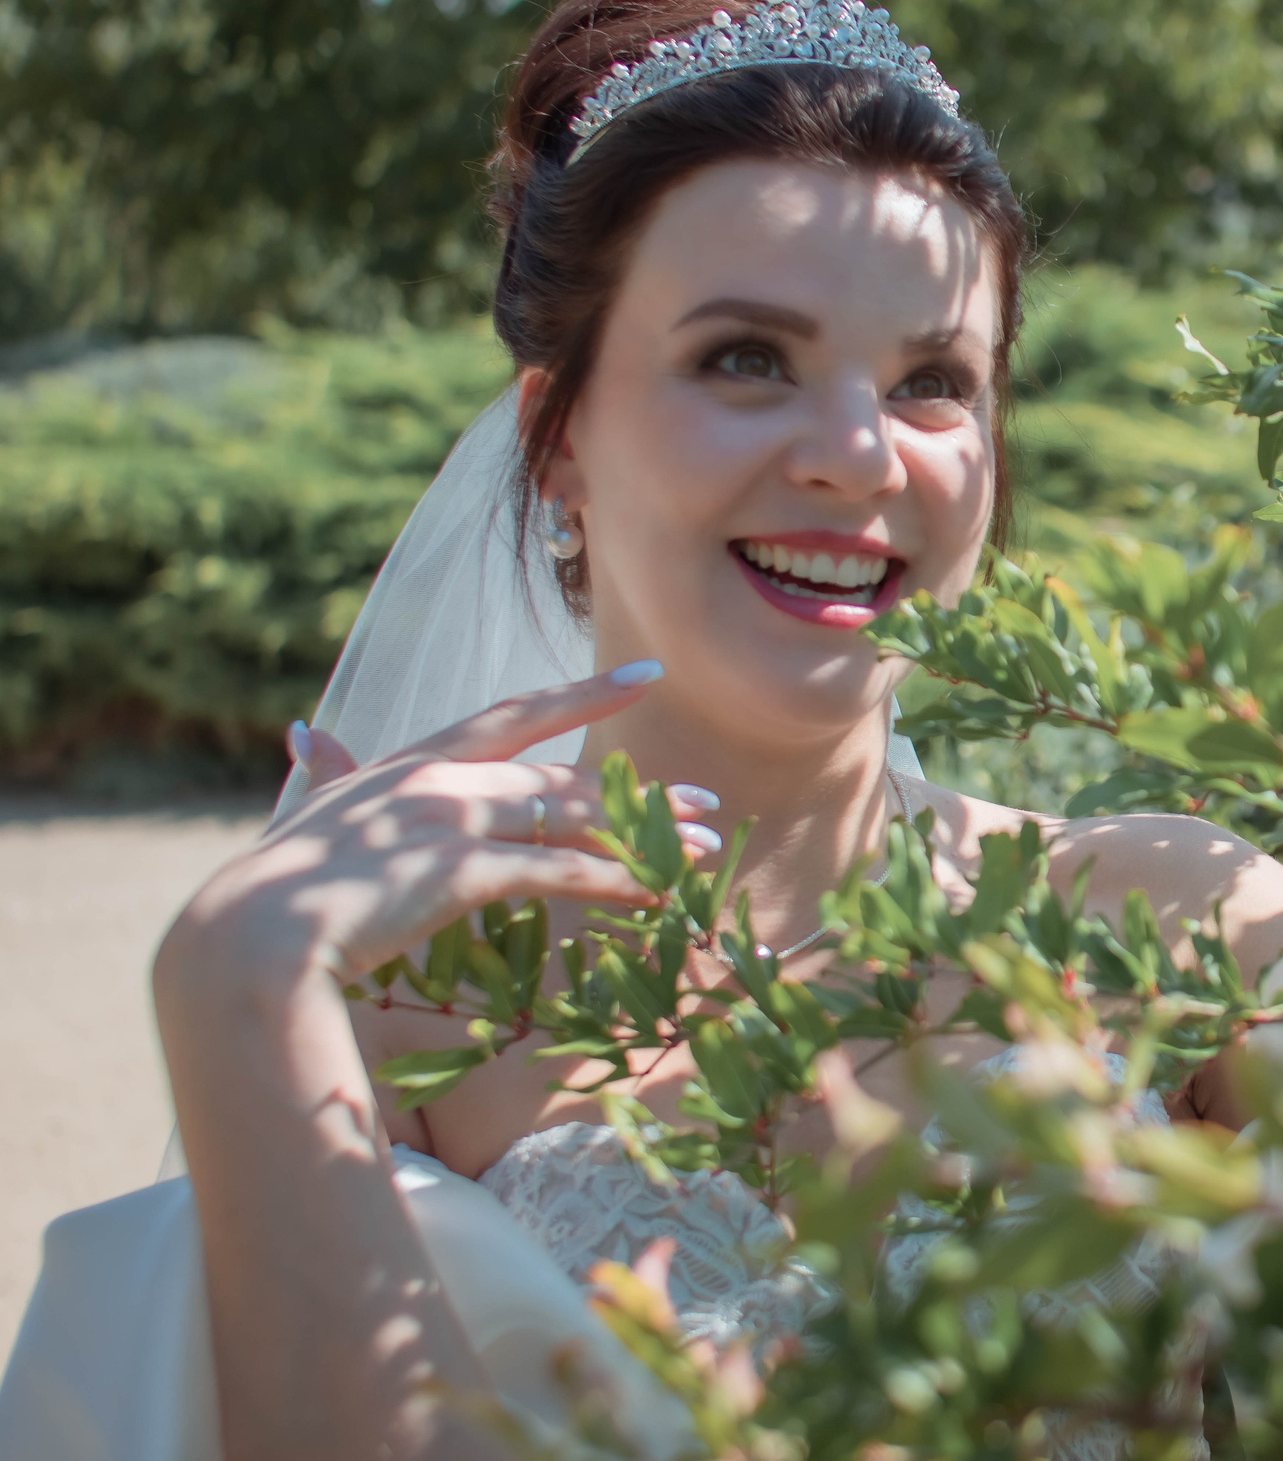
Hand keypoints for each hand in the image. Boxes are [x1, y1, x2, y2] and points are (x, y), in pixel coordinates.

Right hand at [161, 665, 718, 1001]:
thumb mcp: (304, 818)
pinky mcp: (458, 870)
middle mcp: (438, 780)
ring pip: (573, 818)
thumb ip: (322, 776)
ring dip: (646, 835)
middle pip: (561, 777)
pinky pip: (557, 870)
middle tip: (704, 804)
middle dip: (639, 793)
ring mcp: (449, 820)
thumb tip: (307, 729)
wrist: (246, 940)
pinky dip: (614, 878)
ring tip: (705, 851)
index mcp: (409, 765)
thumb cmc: (271, 891)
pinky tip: (660, 891)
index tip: (648, 673)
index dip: (583, 692)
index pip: (512, 715)